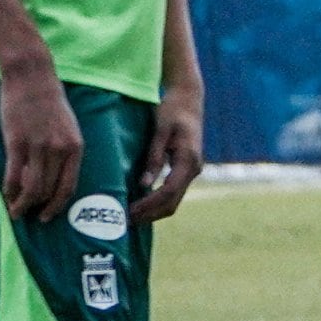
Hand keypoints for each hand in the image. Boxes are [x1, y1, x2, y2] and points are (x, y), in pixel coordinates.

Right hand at [0, 65, 84, 224]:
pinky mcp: (16, 141)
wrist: (32, 77)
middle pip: (49, 191)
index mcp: (76, 147)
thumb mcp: (67, 127)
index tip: (48, 216)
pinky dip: (8, 189)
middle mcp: (60, 150)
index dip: (57, 206)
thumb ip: (63, 151)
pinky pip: (12, 174)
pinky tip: (6, 195)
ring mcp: (38, 146)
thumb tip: (51, 178)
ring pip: (31, 187)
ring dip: (22, 203)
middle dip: (37, 208)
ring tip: (15, 210)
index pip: (68, 187)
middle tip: (26, 215)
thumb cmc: (49, 101)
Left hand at [135, 91, 204, 225]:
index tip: (128, 213)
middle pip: (173, 202)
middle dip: (150, 214)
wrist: (190, 98)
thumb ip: (154, 157)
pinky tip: (142, 203)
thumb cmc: (173, 109)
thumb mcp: (161, 131)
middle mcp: (194, 168)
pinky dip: (158, 201)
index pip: (168, 191)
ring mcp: (192, 170)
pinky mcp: (186, 168)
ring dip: (154, 211)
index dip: (148, 205)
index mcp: (188, 160)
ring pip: (174, 200)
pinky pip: (173, 191)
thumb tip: (144, 184)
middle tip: (125, 222)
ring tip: (131, 217)